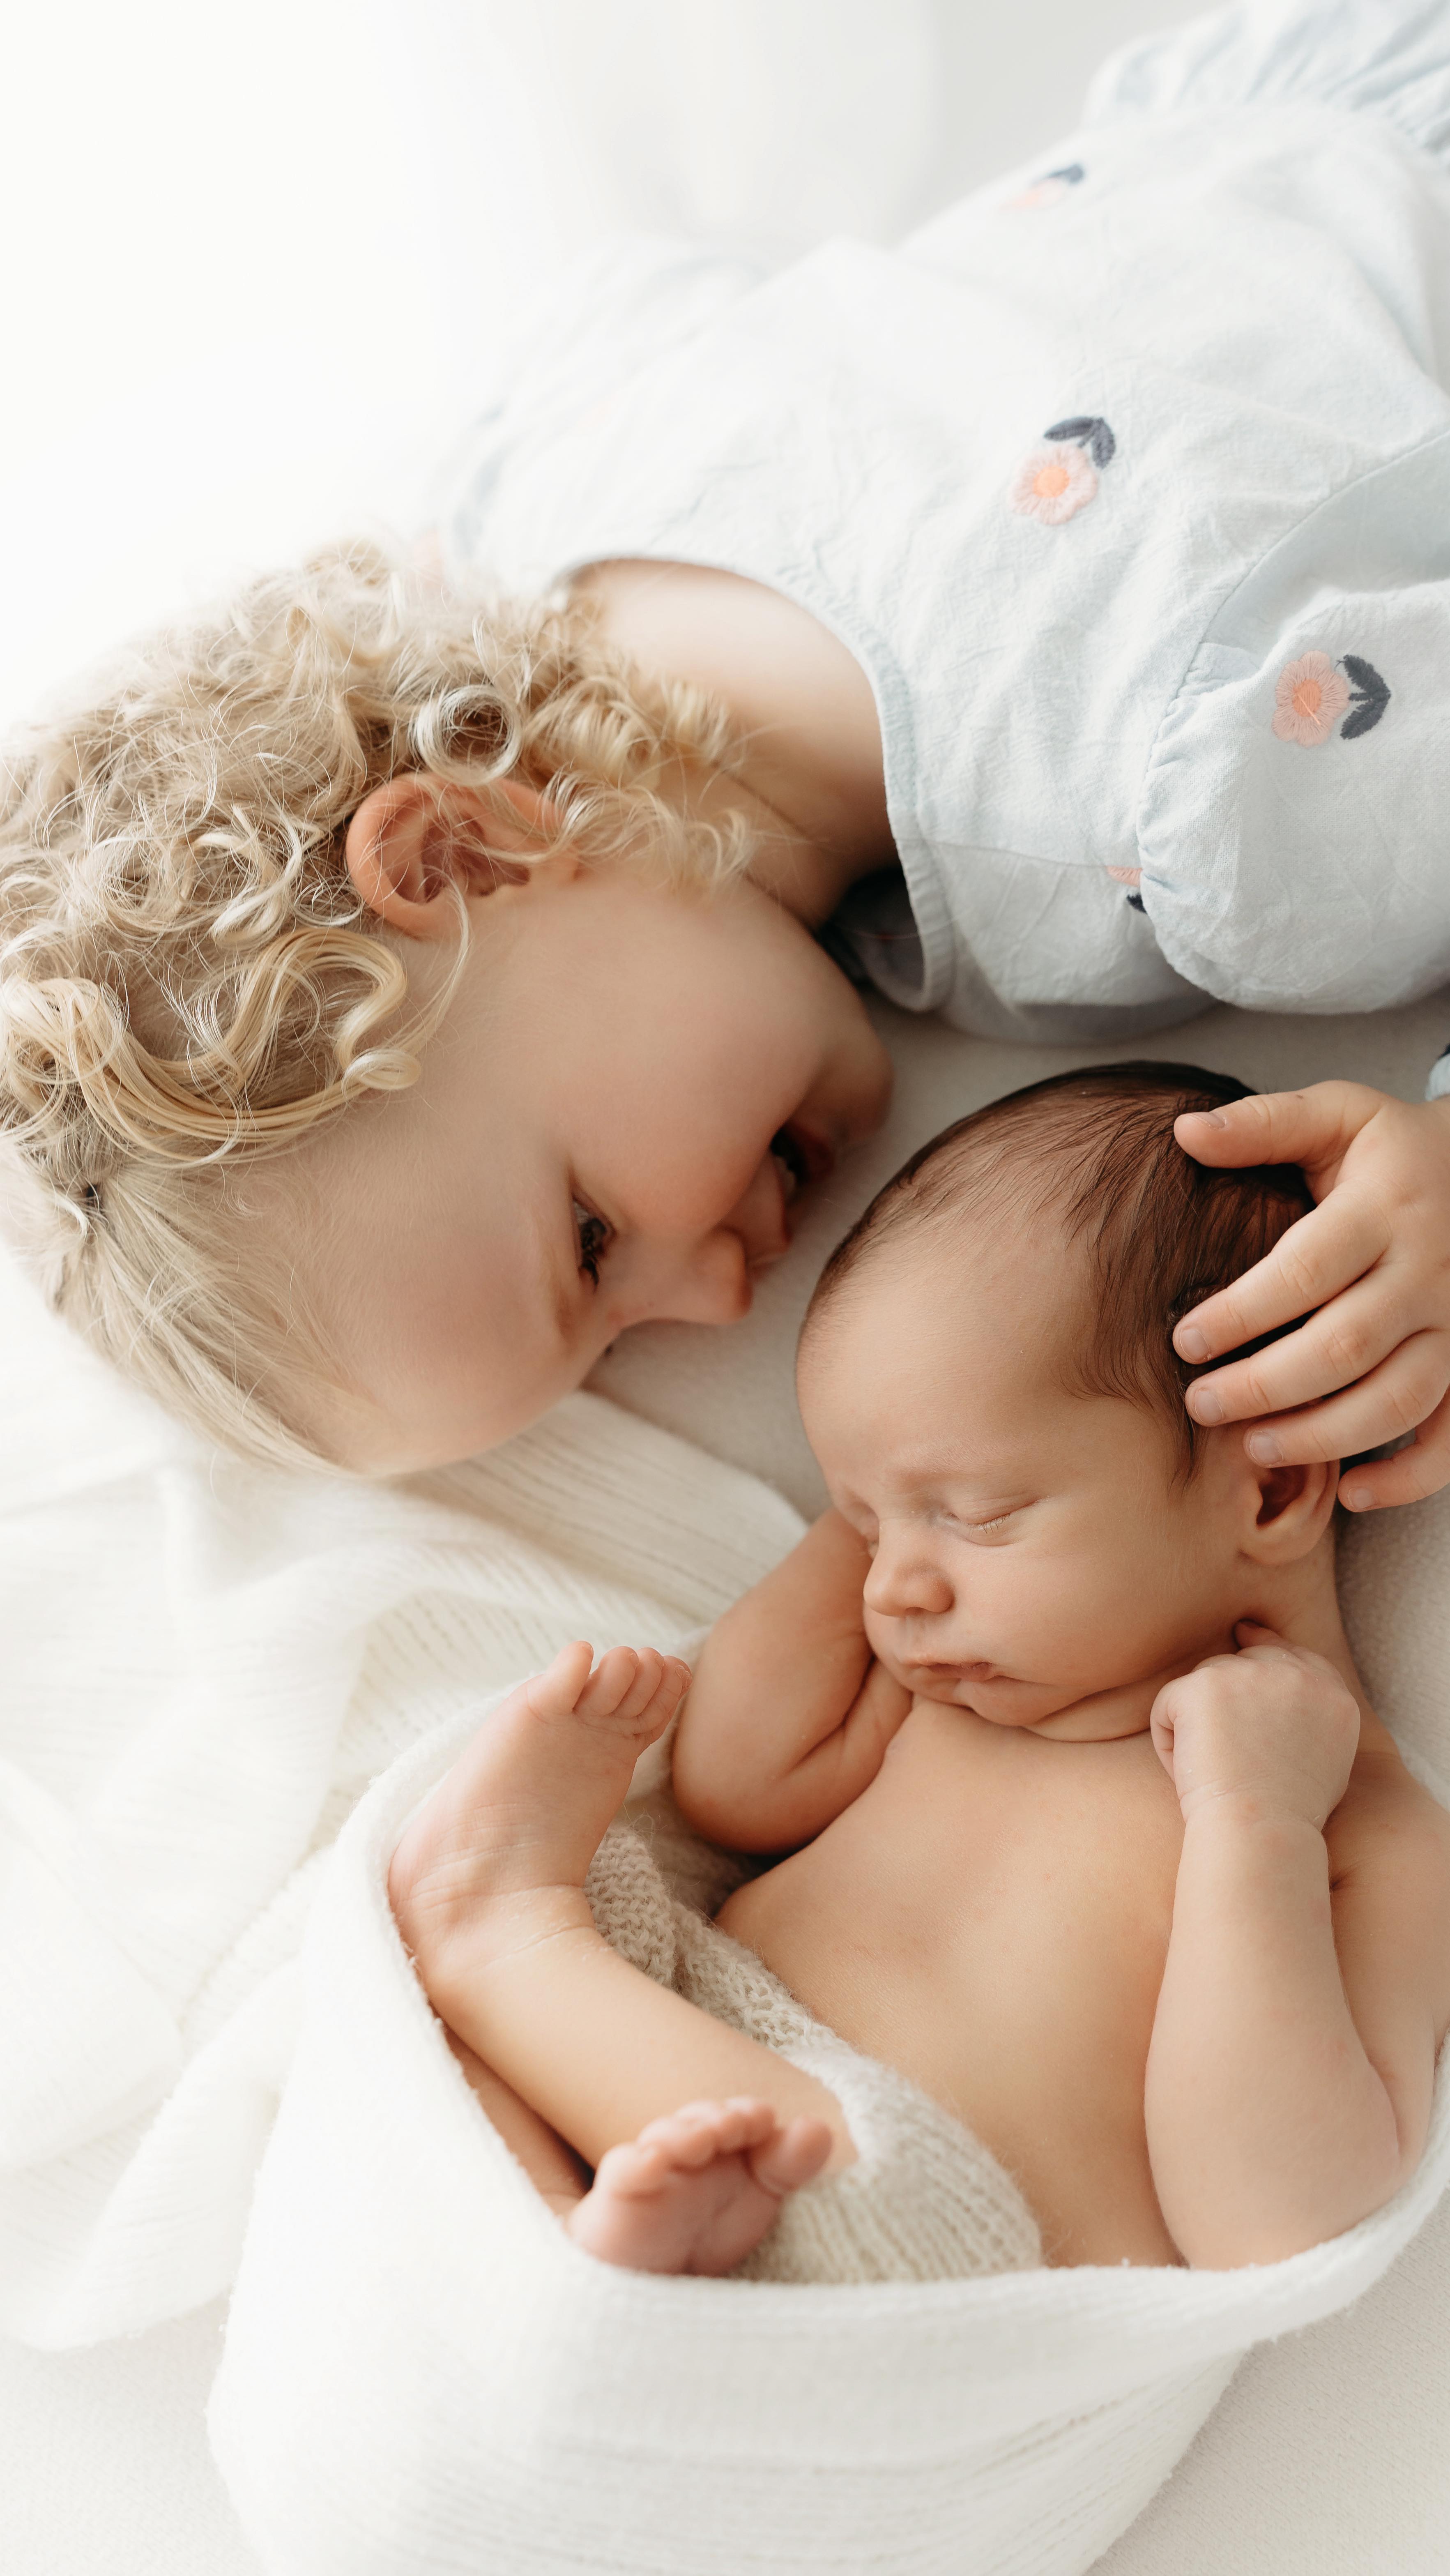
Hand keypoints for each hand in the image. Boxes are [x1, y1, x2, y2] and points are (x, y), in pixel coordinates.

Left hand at [1150, 1625, 1359, 1830]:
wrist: (1262, 1828)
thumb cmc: (1288, 1816)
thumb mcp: (1327, 1761)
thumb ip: (1311, 1720)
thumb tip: (1281, 1702)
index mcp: (1333, 1696)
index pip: (1296, 1654)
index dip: (1266, 1644)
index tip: (1244, 1635)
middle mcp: (1297, 1676)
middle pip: (1248, 1657)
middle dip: (1226, 1687)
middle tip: (1212, 1730)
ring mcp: (1250, 1674)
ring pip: (1206, 1680)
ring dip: (1198, 1721)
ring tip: (1211, 1771)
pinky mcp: (1205, 1684)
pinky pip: (1170, 1702)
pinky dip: (1167, 1737)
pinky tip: (1186, 1769)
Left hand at [1174, 1083, 1449, 1509]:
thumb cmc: (1391, 1146)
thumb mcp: (1338, 1112)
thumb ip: (1263, 1123)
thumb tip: (1184, 1130)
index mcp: (1385, 1208)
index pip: (1307, 1270)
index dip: (1242, 1311)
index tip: (1183, 1339)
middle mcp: (1427, 1273)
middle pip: (1345, 1346)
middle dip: (1265, 1385)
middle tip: (1200, 1404)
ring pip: (1397, 1399)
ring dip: (1323, 1435)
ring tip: (1253, 1447)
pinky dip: (1408, 1477)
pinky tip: (1351, 1494)